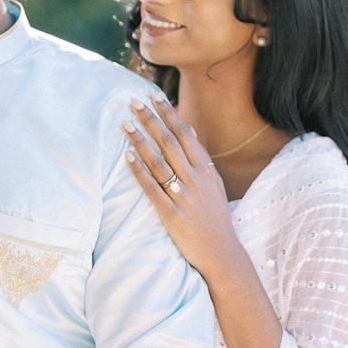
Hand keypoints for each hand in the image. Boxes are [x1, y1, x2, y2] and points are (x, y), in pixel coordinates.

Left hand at [124, 97, 240, 279]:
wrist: (221, 252)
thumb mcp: (213, 185)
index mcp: (206, 170)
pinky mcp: (172, 215)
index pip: (185, 134)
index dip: (169, 113)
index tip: (154, 95)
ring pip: (159, 162)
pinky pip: (152, 189)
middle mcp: (196, 179)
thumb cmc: (214, 217)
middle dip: (151, 119)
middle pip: (170, 142)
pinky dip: (140, 171)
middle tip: (133, 102)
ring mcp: (184, 196)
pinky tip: (127, 157)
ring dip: (141, 141)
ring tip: (125, 125)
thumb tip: (189, 131)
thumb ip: (200, 160)